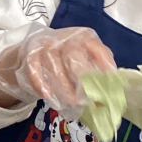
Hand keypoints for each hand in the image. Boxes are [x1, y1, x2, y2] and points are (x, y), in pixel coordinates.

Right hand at [0, 25, 115, 117]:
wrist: (32, 50)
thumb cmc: (64, 59)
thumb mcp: (82, 59)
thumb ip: (95, 72)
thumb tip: (111, 94)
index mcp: (84, 38)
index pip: (97, 49)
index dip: (105, 65)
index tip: (110, 83)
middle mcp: (65, 38)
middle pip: (74, 56)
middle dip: (82, 78)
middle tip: (88, 98)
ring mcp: (46, 45)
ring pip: (54, 65)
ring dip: (63, 86)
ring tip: (71, 103)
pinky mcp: (30, 54)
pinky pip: (34, 69)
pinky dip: (40, 83)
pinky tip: (47, 96)